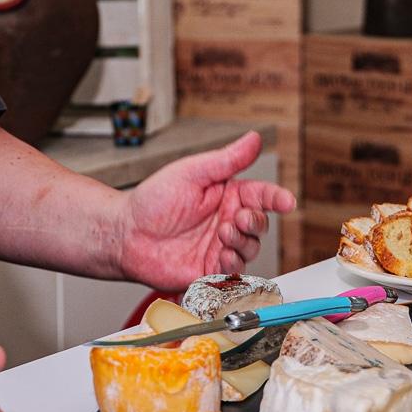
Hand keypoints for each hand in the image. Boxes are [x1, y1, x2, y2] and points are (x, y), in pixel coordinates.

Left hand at [114, 131, 297, 289]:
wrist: (126, 234)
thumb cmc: (152, 200)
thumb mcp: (192, 172)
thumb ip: (227, 160)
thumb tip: (255, 139)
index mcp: (225, 195)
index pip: (260, 195)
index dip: (276, 198)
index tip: (286, 202)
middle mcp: (225, 220)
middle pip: (259, 224)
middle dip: (255, 221)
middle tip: (236, 218)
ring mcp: (218, 246)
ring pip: (251, 248)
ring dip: (243, 242)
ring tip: (223, 234)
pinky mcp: (209, 270)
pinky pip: (234, 271)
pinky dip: (234, 264)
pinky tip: (222, 254)